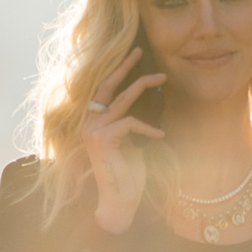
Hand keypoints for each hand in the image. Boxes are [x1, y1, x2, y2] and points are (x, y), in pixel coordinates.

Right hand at [80, 47, 164, 232]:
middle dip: (124, 66)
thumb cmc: (127, 175)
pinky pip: (131, 122)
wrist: (119, 201)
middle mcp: (89, 124)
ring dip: (143, 85)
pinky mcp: (103, 139)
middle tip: (139, 50)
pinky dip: (148, 128)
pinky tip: (160, 137)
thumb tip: (146, 105)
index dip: (118, 72)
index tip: (134, 57)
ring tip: (162, 79)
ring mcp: (93, 131)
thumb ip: (129, 123)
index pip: (103, 91)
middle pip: (106, 86)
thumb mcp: (131, 142)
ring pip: (121, 99)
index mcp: (93, 123)